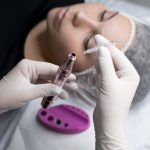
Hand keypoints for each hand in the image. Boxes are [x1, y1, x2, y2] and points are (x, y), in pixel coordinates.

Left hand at [0, 59, 76, 111]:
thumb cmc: (7, 96)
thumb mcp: (28, 92)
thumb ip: (45, 90)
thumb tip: (60, 90)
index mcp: (29, 66)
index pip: (49, 68)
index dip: (62, 73)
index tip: (72, 77)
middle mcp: (31, 69)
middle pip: (50, 74)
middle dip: (62, 81)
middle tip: (74, 85)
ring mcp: (31, 76)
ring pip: (48, 81)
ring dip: (57, 87)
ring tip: (68, 93)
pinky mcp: (31, 83)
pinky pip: (43, 86)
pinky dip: (50, 91)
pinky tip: (58, 95)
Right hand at [93, 35, 139, 149]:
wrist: (107, 123)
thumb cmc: (111, 105)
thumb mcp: (108, 83)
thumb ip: (105, 64)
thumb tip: (102, 48)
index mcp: (130, 73)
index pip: (117, 55)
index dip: (106, 46)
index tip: (96, 37)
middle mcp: (124, 75)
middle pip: (111, 60)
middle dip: (101, 58)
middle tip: (92, 51)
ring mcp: (116, 80)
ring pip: (105, 67)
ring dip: (98, 69)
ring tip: (96, 78)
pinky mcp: (108, 85)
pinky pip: (101, 74)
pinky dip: (96, 76)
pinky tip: (94, 83)